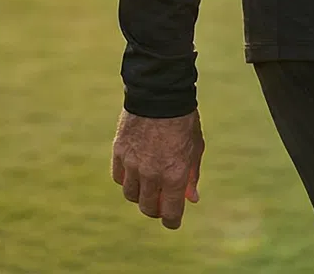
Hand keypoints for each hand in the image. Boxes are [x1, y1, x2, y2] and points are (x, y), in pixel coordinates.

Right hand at [111, 109, 204, 229]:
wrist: (160, 93)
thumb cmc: (183, 120)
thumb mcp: (195, 148)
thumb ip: (192, 175)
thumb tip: (192, 198)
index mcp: (174, 175)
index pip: (171, 214)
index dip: (172, 221)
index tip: (173, 220)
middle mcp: (152, 174)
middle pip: (148, 208)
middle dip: (156, 209)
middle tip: (161, 202)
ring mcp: (133, 164)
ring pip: (131, 195)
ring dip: (140, 194)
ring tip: (148, 185)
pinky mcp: (119, 152)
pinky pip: (118, 177)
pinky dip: (126, 179)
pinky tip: (134, 172)